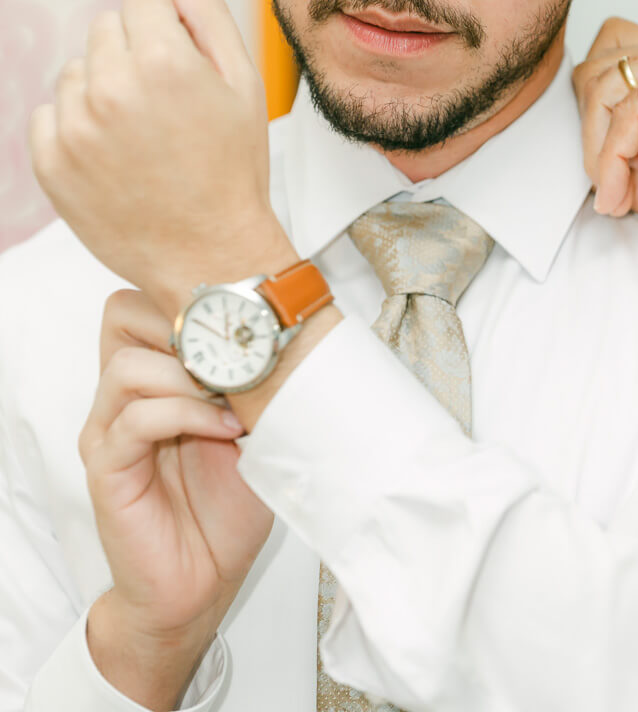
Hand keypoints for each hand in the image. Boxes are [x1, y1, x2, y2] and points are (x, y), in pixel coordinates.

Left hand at [28, 0, 295, 313]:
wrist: (209, 254)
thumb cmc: (233, 169)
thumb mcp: (243, 82)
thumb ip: (205, 12)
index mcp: (163, 61)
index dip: (168, 29)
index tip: (183, 67)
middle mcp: (110, 89)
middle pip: (106, 29)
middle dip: (134, 53)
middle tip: (166, 107)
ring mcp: (74, 128)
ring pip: (77, 70)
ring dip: (103, 89)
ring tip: (140, 135)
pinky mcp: (50, 163)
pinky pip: (49, 113)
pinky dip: (75, 127)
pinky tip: (112, 155)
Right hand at [81, 287, 273, 707]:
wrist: (205, 582)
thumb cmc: (228, 506)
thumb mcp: (252, 426)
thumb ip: (250, 379)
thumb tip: (283, 329)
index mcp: (151, 376)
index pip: (142, 301)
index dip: (188, 300)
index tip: (245, 325)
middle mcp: (121, 395)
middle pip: (122, 315)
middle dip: (182, 327)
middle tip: (233, 357)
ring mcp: (108, 430)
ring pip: (128, 366)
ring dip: (188, 377)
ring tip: (232, 403)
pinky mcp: (107, 469)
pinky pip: (135, 420)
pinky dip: (185, 416)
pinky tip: (224, 431)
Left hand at [572, 18, 637, 241]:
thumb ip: (620, 155)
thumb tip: (586, 158)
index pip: (608, 60)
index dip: (597, 114)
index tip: (617, 168)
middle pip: (596, 66)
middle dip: (591, 130)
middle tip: (615, 180)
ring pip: (602, 87)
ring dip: (598, 151)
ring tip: (623, 190)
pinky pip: (625, 114)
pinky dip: (612, 159)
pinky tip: (624, 190)